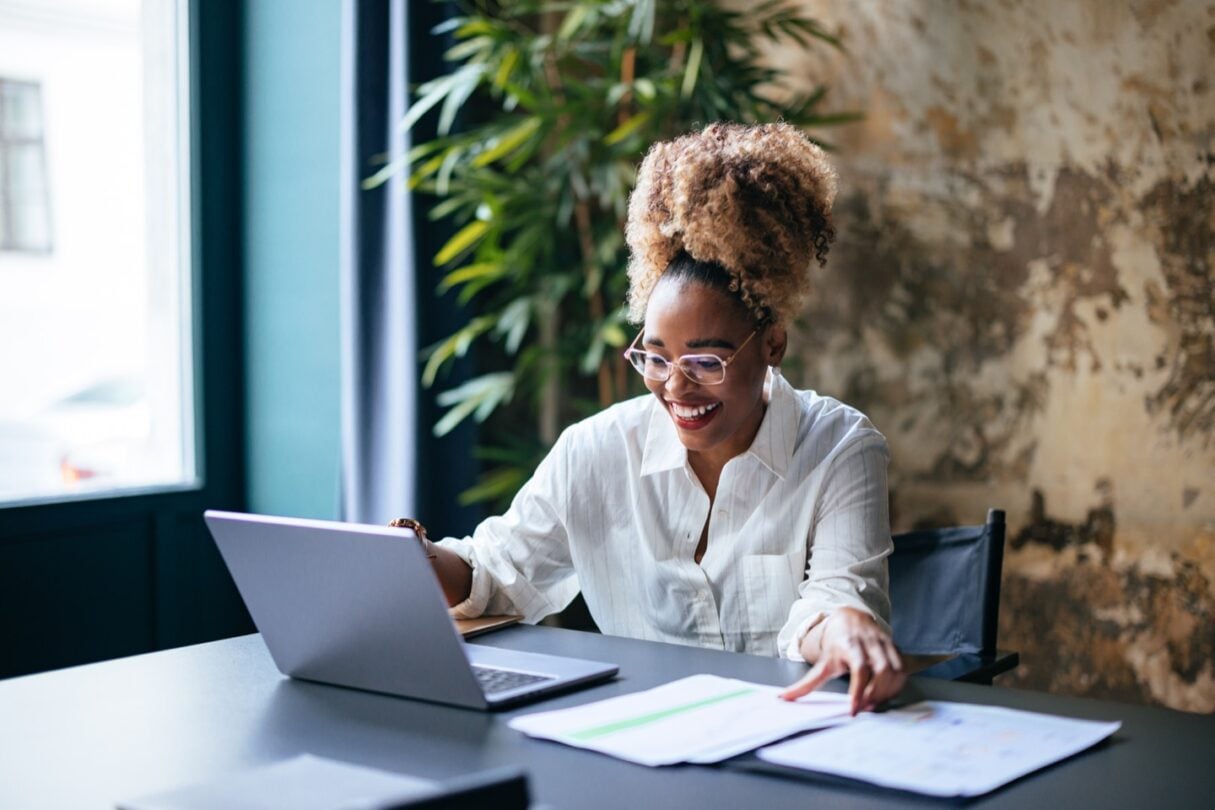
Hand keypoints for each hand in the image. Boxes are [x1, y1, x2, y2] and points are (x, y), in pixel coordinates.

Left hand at [779, 607, 904, 714]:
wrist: (851, 619)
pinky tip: (886, 695)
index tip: (854, 710)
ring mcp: (884, 644)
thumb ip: (806, 684)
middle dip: (875, 692)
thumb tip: (783, 698)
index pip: (859, 668)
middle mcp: (869, 642)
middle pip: (881, 669)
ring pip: (895, 669)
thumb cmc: (836, 644)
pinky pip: (902, 669)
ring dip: (888, 691)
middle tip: (866, 708)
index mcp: (849, 645)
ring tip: (875, 704)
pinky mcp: (895, 648)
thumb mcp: (821, 662)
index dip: (859, 690)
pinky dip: (897, 685)